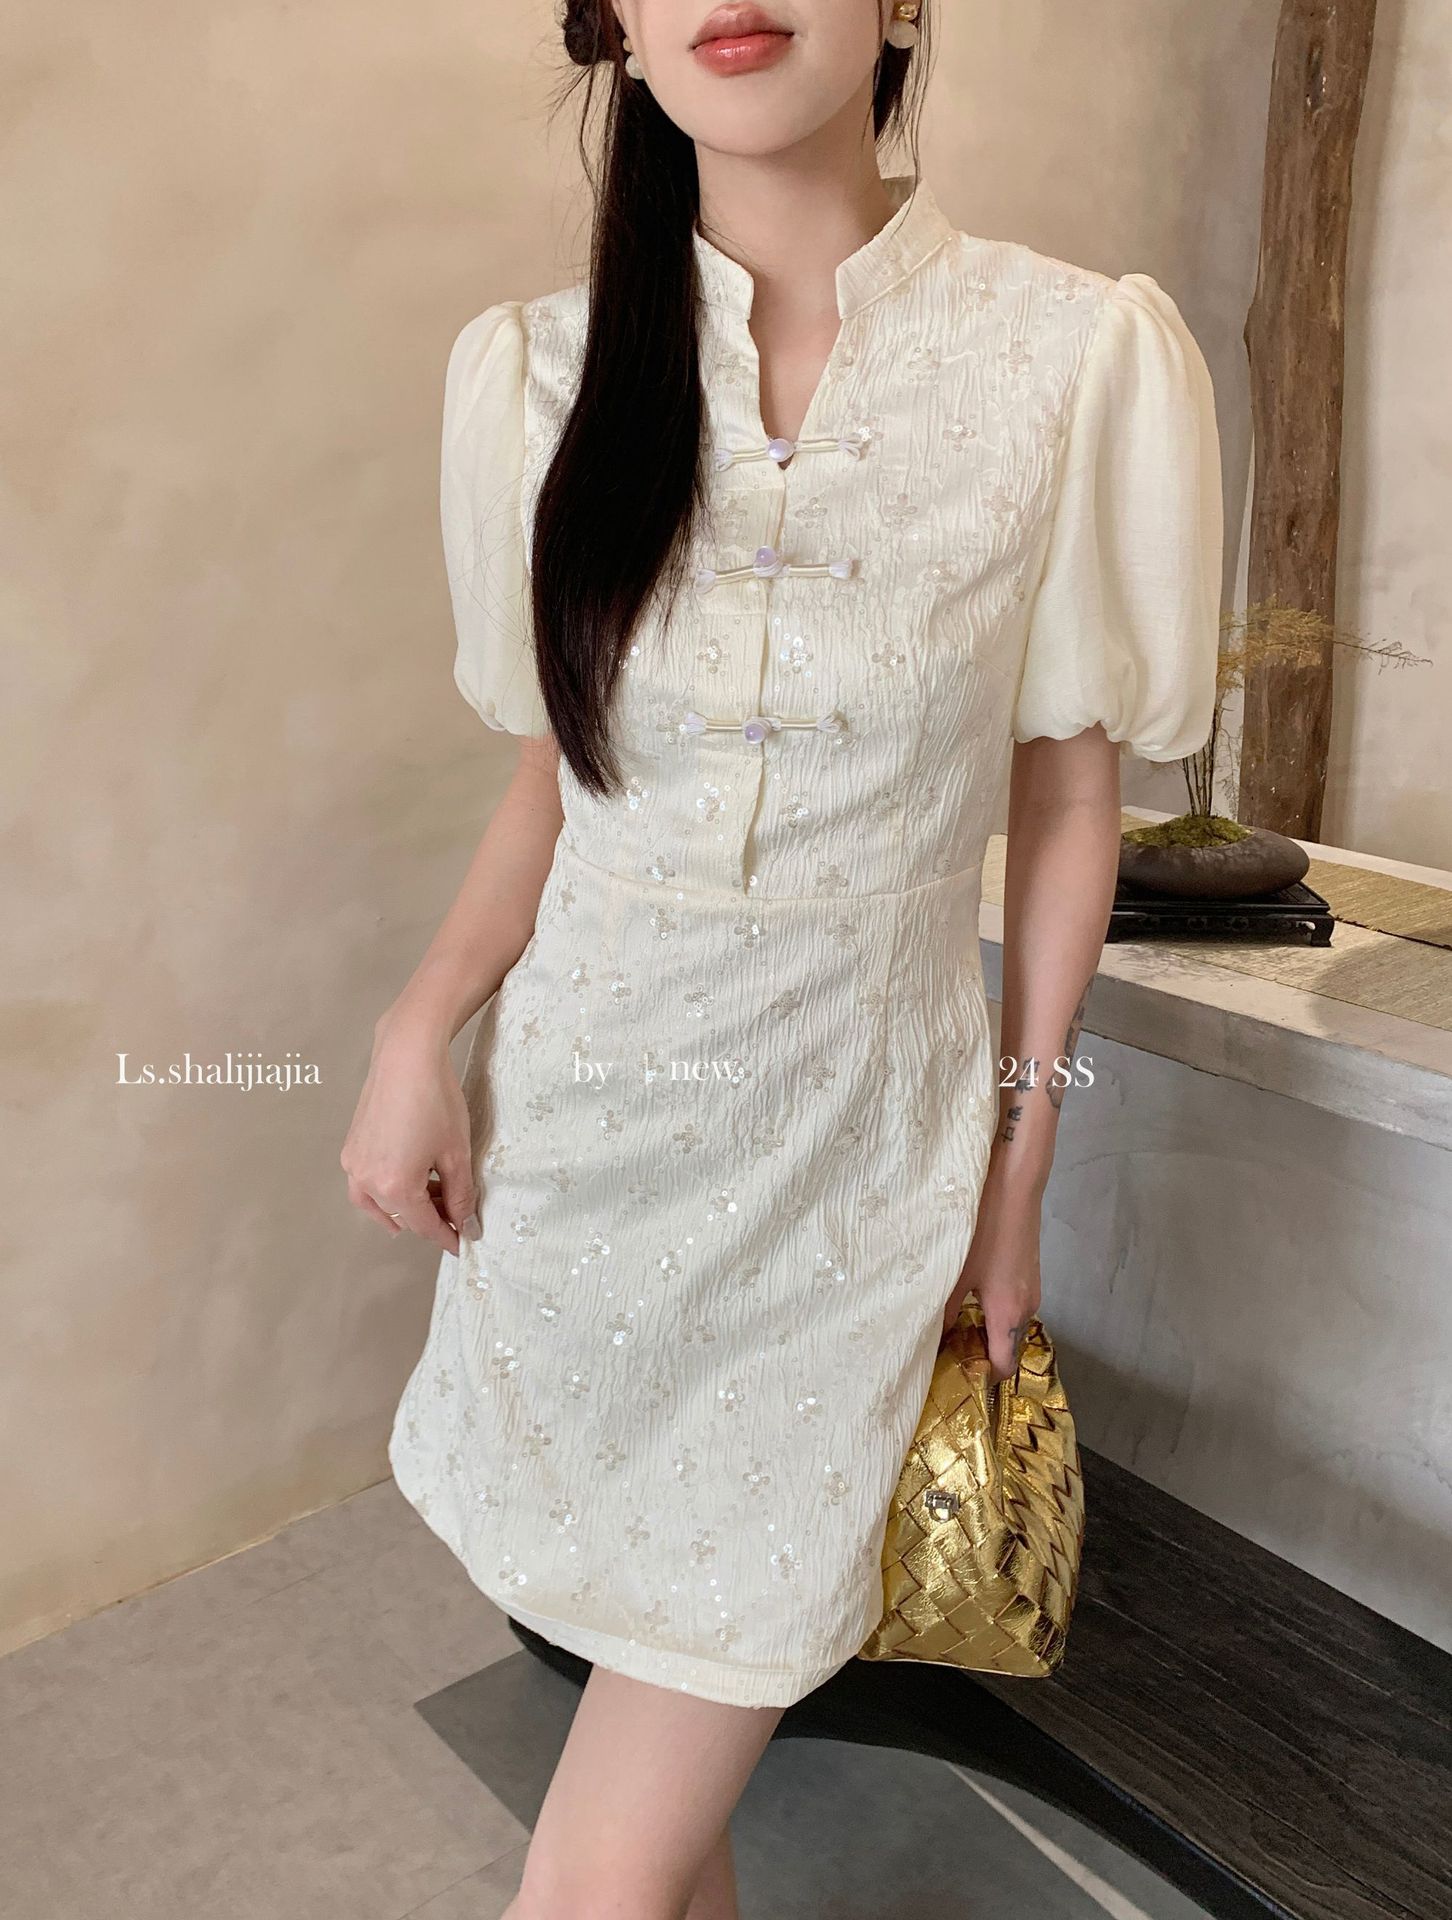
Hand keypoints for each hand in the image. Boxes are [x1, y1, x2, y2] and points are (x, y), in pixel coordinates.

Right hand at [341, 1012, 478, 1256]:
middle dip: (430, 1218)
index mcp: (395, 1187)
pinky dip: (385, 1191)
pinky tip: (404, 1182)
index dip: (447, 1237)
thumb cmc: (436, 1101)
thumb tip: (467, 1226)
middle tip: (456, 1214)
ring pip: (378, 1203)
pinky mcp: (351, 1147)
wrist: (406, 1056)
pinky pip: (365, 1184)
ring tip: (432, 1199)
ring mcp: (354, 1164)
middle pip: (402, 1216)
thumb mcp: (456, 1154)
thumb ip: (461, 1196)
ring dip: (406, 1207)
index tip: (463, 1244)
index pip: (425, 1226)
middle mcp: (366, 1181)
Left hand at [939, 1175, 1042, 1385]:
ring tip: (953, 1326)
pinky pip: (1012, 1306)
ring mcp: (1031, 1290)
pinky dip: (993, 1311)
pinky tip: (968, 1298)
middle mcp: (1026, 1308)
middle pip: (1007, 1346)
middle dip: (981, 1354)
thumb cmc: (982, 1230)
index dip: (984, 1378)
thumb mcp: (955, 1273)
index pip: (1004, 1367)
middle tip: (947, 1352)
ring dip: (986, 1330)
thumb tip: (935, 1338)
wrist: (1014, 1186)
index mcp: (1008, 1315)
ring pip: (1009, 1325)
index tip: (957, 1376)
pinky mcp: (1029, 1273)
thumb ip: (946, 1310)